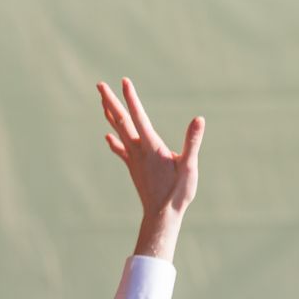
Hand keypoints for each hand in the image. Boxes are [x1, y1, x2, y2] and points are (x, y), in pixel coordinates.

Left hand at [97, 79, 203, 260]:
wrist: (161, 217)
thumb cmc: (177, 193)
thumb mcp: (189, 166)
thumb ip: (192, 142)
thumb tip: (198, 120)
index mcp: (151, 147)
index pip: (139, 117)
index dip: (131, 98)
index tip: (124, 81)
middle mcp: (138, 150)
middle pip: (121, 121)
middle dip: (111, 101)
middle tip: (99, 85)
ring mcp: (133, 159)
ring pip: (119, 132)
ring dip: (110, 115)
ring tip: (102, 101)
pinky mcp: (134, 168)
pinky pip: (121, 150)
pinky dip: (114, 141)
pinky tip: (108, 137)